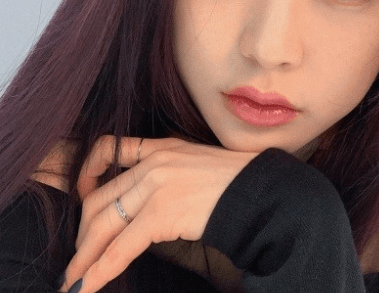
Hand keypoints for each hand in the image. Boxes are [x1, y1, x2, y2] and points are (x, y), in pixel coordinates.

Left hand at [59, 135, 258, 292]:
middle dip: (83, 232)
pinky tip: (88, 285)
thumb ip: (167, 172)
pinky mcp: (162, 211)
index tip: (82, 192)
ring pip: (104, 223)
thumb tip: (143, 205)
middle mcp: (155, 160)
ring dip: (84, 256)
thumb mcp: (196, 163)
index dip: (88, 171)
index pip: (113, 147)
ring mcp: (157, 184)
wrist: (259, 189)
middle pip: (100, 197)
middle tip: (78, 256)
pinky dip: (100, 270)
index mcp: (163, 146)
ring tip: (74, 277)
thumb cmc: (235, 181)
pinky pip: (122, 246)